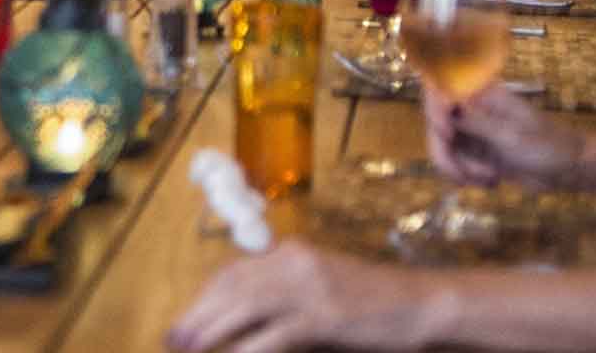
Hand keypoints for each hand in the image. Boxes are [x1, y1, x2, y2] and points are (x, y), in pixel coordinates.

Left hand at [167, 242, 436, 352]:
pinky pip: (274, 335)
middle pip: (231, 287)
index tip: (186, 318)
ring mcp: (308, 288)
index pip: (233, 271)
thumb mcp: (321, 287)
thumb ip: (284, 294)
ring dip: (211, 330)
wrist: (421, 302)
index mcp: (291, 253)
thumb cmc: (372, 302)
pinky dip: (248, 349)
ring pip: (244, 306)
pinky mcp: (323, 315)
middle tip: (174, 340)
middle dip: (198, 314)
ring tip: (189, 349)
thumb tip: (241, 318)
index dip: (205, 296)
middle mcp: (293, 262)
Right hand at [422, 83, 584, 189]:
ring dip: (459, 168)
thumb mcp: (512, 136)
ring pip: (442, 146)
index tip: (446, 134)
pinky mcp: (475, 152)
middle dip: (445, 152)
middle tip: (461, 175)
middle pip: (435, 123)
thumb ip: (477, 122)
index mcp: (483, 94)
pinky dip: (466, 175)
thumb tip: (447, 108)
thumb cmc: (548, 146)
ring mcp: (472, 131)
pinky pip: (454, 162)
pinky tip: (491, 181)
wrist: (570, 170)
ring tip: (488, 179)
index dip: (435, 109)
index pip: (442, 90)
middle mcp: (472, 108)